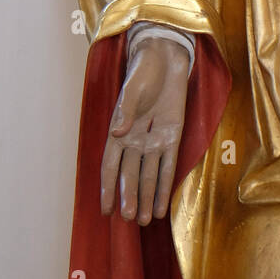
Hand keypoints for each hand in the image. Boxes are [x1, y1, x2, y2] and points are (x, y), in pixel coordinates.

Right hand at [101, 35, 189, 224]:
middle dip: (130, 196)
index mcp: (119, 131)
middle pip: (131, 174)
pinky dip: (166, 186)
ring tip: (145, 221)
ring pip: (149, 175)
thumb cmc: (143, 71)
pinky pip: (169, 165)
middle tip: (130, 219)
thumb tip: (118, 133)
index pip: (110, 165)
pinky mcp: (173, 137)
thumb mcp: (133, 88)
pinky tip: (162, 206)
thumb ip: (126, 110)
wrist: (165, 57)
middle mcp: (135, 141)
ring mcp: (154, 140)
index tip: (105, 210)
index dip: (107, 187)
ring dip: (147, 197)